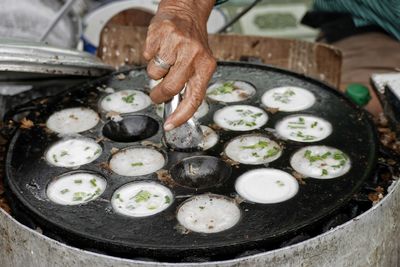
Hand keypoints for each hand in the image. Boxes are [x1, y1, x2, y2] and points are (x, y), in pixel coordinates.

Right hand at [143, 0, 216, 130]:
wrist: (185, 13)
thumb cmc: (192, 43)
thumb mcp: (200, 64)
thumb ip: (190, 85)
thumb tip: (174, 109)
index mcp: (205, 66)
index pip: (194, 98)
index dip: (181, 115)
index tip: (170, 125)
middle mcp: (192, 55)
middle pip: (170, 88)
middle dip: (160, 95)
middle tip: (157, 94)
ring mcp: (175, 44)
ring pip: (155, 74)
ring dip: (156, 72)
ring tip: (165, 60)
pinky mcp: (159, 35)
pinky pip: (146, 58)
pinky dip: (150, 56)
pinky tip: (160, 48)